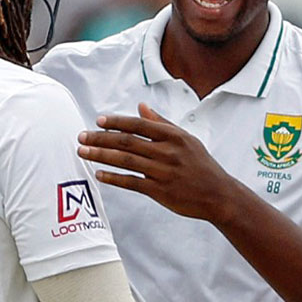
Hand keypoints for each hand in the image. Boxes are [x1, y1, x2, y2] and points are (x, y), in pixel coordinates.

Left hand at [79, 104, 238, 222]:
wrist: (219, 195)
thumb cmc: (202, 166)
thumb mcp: (187, 140)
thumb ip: (162, 123)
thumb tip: (141, 106)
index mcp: (174, 137)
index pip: (139, 125)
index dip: (116, 122)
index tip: (98, 121)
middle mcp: (168, 152)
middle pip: (127, 142)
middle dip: (100, 139)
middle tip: (81, 137)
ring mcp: (164, 172)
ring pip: (126, 161)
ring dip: (101, 156)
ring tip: (83, 152)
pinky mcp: (161, 191)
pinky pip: (132, 183)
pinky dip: (114, 178)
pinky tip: (100, 174)